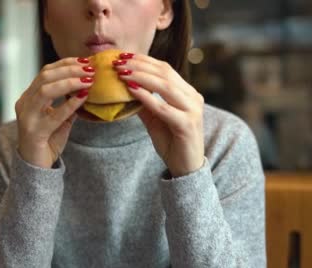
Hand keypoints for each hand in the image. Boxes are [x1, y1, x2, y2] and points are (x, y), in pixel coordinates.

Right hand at [15, 57, 94, 168]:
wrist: (34, 167)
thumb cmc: (47, 142)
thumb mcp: (59, 119)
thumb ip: (69, 104)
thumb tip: (87, 88)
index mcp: (28, 98)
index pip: (45, 72)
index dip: (66, 64)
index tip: (85, 61)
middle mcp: (24, 104)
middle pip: (45, 76)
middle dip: (69, 69)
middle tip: (90, 69)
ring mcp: (27, 117)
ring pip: (46, 90)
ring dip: (70, 82)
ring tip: (88, 80)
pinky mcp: (34, 132)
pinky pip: (54, 114)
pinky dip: (70, 104)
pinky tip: (83, 97)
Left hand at [114, 53, 204, 176]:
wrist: (186, 167)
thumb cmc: (172, 142)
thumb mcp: (154, 119)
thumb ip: (144, 103)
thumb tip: (124, 88)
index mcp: (187, 92)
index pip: (165, 69)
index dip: (144, 61)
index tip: (123, 56)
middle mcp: (193, 97)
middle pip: (165, 73)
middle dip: (140, 65)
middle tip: (119, 61)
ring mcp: (192, 110)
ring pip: (166, 86)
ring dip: (141, 77)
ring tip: (122, 73)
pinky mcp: (187, 124)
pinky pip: (164, 107)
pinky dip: (147, 97)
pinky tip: (132, 91)